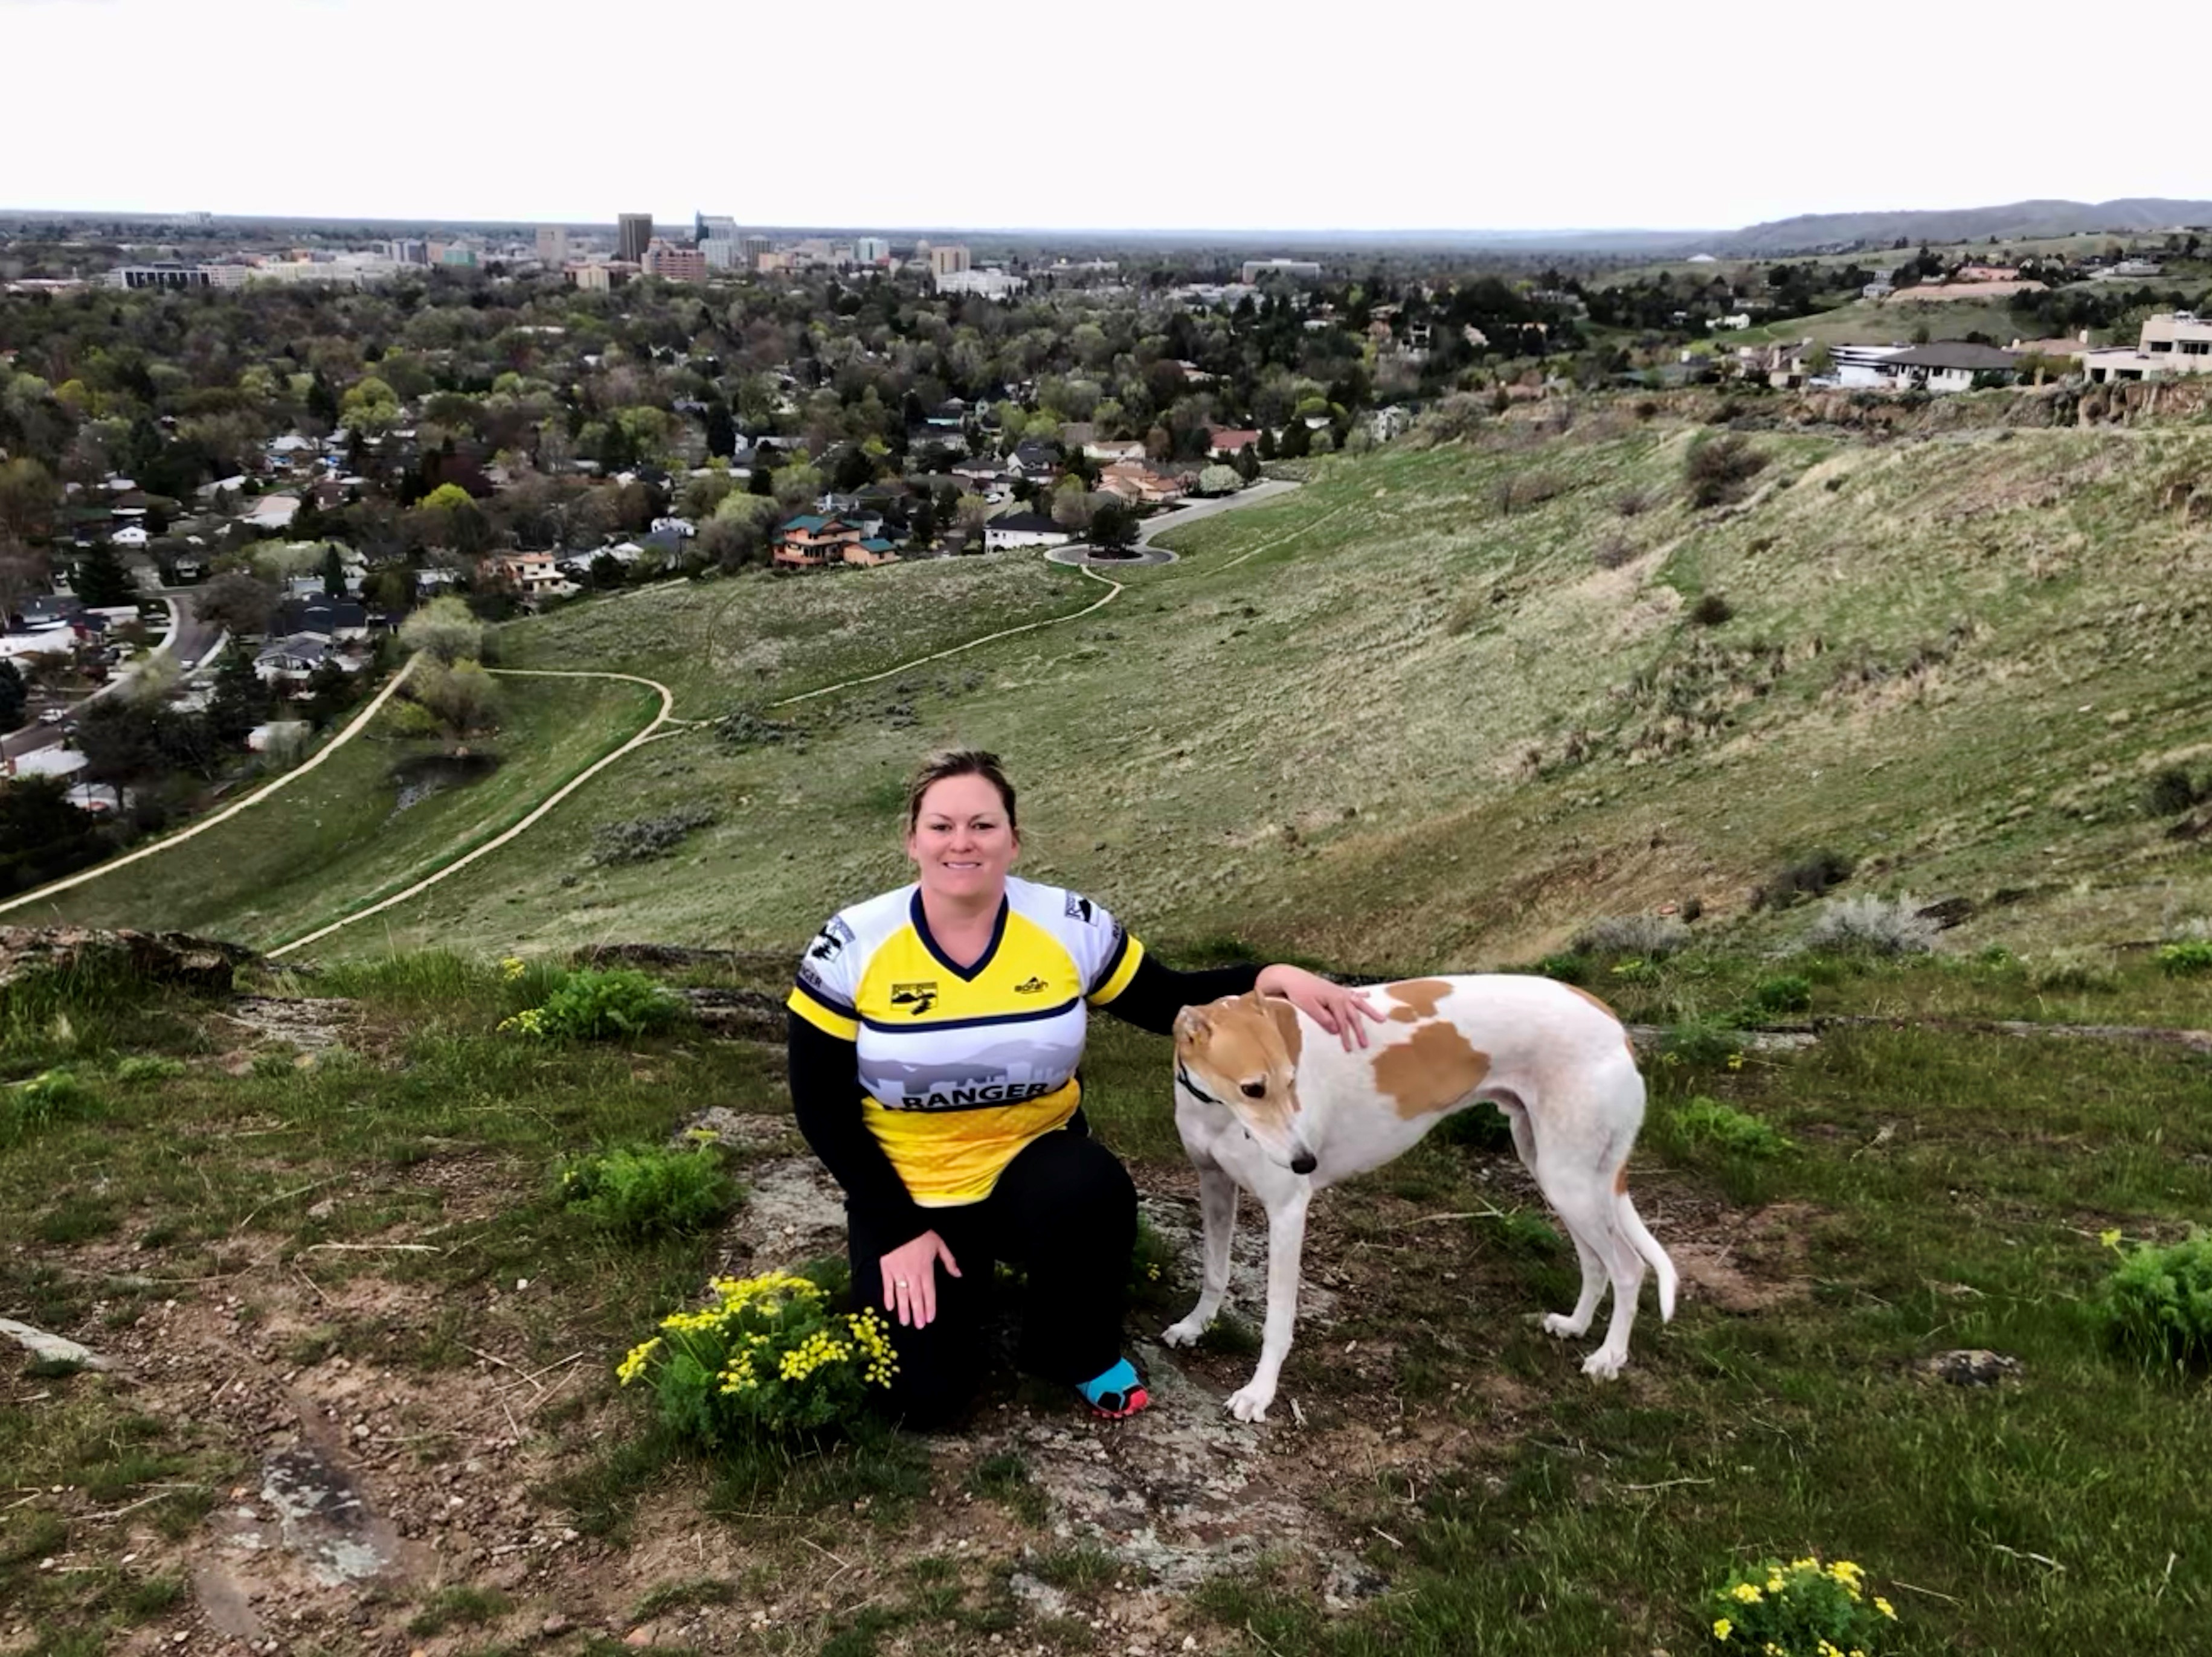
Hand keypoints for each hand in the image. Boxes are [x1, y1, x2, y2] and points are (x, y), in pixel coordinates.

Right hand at [879, 1230, 960, 1328]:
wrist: (897, 1224)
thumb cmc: (920, 1233)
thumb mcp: (939, 1244)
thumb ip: (949, 1261)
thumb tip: (958, 1274)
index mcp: (926, 1269)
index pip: (929, 1292)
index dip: (930, 1306)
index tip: (930, 1319)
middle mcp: (912, 1274)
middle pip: (916, 1297)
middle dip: (918, 1313)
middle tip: (918, 1326)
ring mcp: (898, 1272)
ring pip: (902, 1294)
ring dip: (904, 1309)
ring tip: (905, 1322)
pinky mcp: (886, 1269)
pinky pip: (887, 1286)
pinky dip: (888, 1297)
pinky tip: (889, 1307)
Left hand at [1255, 964, 1383, 1049]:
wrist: (1291, 977)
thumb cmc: (1298, 992)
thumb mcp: (1309, 1007)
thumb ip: (1323, 1019)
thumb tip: (1337, 1030)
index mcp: (1334, 1000)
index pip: (1343, 1023)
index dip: (1346, 1037)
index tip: (1349, 1049)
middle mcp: (1340, 995)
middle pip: (1353, 1015)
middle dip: (1360, 1030)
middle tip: (1366, 1044)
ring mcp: (1339, 991)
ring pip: (1358, 1003)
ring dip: (1370, 1011)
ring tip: (1382, 1019)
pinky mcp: (1335, 989)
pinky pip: (1353, 993)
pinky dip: (1361, 995)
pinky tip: (1369, 996)